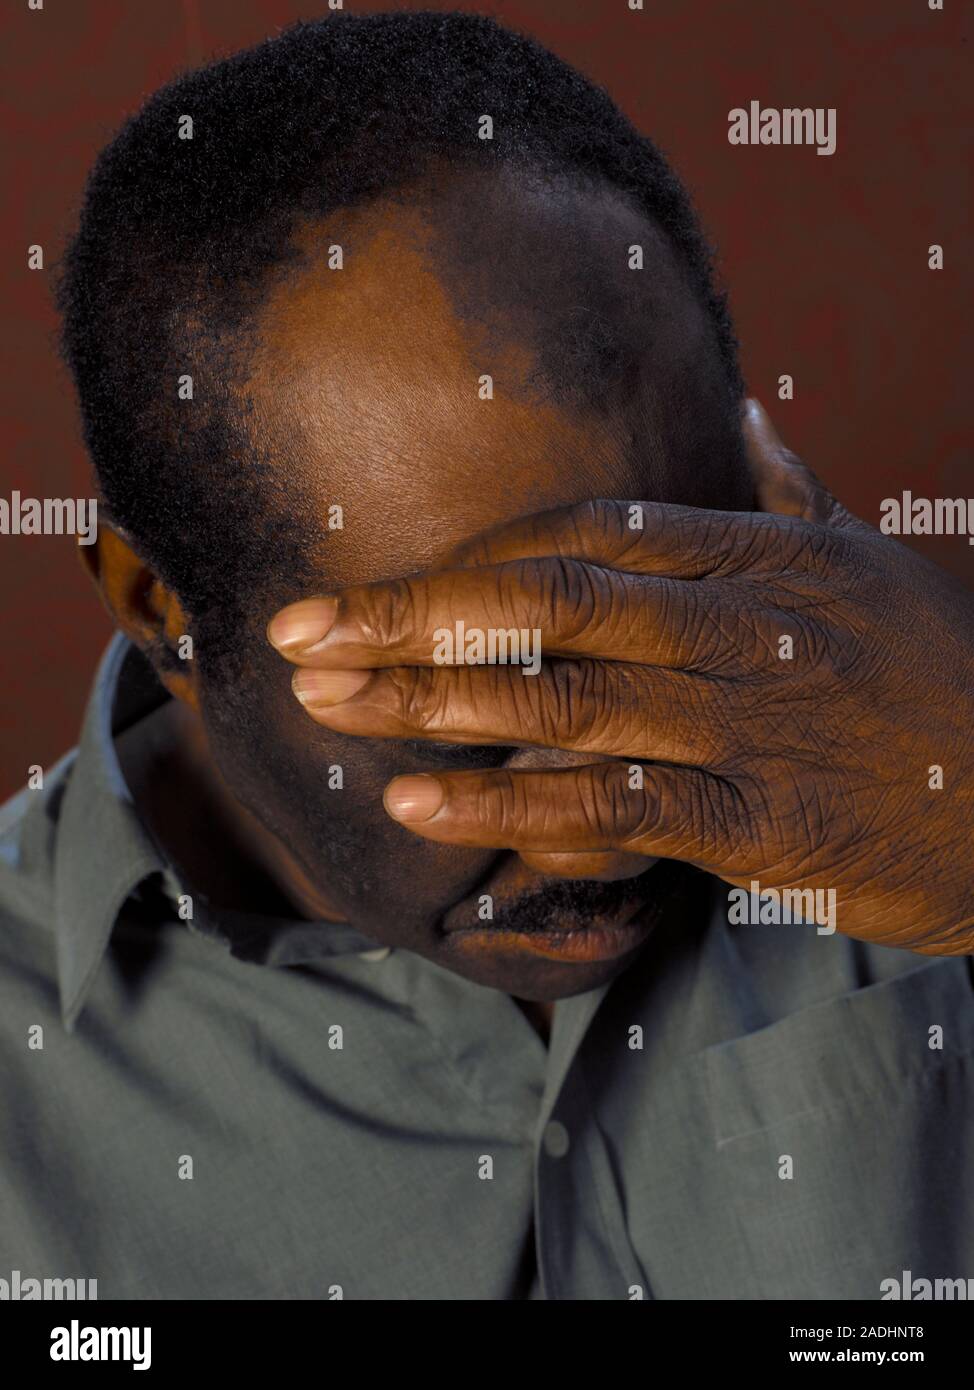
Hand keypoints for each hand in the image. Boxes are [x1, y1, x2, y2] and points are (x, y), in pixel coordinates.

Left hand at [267, 401, 973, 953]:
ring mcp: (748, 722)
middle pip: (545, 603)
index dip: (467, 558)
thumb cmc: (936, 679)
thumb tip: (739, 411)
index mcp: (754, 558)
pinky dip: (510, 803)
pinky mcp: (760, 820)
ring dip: (429, 703)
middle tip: (296, 633)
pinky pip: (614, 804)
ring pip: (561, 698)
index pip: (581, 535)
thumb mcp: (868, 560)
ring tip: (325, 709)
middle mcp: (740, 626)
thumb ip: (787, 488)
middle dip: (409, 614)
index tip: (377, 582)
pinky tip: (420, 801)